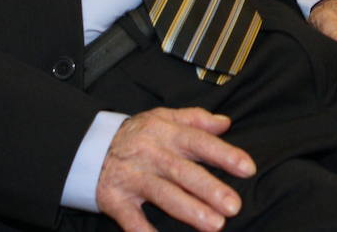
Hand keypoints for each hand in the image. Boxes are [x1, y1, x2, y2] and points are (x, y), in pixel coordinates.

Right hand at [95, 108, 255, 231]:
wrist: (89, 147)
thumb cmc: (137, 134)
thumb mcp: (163, 117)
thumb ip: (196, 119)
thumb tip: (225, 123)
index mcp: (166, 133)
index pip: (199, 141)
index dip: (224, 154)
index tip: (248, 168)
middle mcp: (151, 154)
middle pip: (183, 172)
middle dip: (209, 189)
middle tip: (233, 205)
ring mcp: (132, 178)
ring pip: (162, 194)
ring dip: (189, 210)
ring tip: (214, 225)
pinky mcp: (115, 199)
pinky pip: (131, 218)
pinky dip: (144, 231)